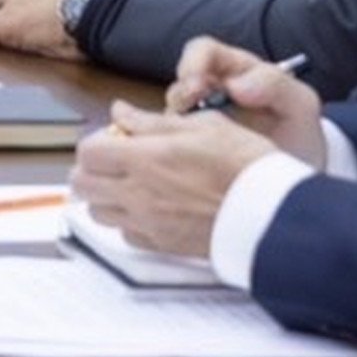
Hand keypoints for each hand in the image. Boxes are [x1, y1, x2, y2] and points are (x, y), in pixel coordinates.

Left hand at [68, 112, 272, 259]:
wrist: (274, 214)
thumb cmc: (246, 166)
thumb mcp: (203, 126)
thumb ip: (152, 121)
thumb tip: (121, 112)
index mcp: (144, 159)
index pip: (88, 151)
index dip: (97, 141)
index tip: (117, 138)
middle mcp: (138, 194)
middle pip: (83, 184)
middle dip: (93, 169)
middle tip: (117, 161)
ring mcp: (148, 223)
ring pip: (98, 212)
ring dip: (106, 196)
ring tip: (133, 184)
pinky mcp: (162, 245)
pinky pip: (125, 235)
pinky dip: (128, 221)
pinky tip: (150, 208)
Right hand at [164, 38, 329, 166]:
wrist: (303, 172)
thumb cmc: (300, 130)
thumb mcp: (301, 104)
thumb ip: (274, 84)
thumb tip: (235, 85)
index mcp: (234, 70)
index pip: (202, 50)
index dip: (194, 62)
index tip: (198, 85)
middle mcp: (210, 92)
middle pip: (179, 84)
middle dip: (181, 99)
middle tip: (194, 116)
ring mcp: (199, 121)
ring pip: (172, 117)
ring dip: (180, 129)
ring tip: (204, 146)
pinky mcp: (194, 149)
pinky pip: (176, 145)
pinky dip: (181, 150)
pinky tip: (201, 162)